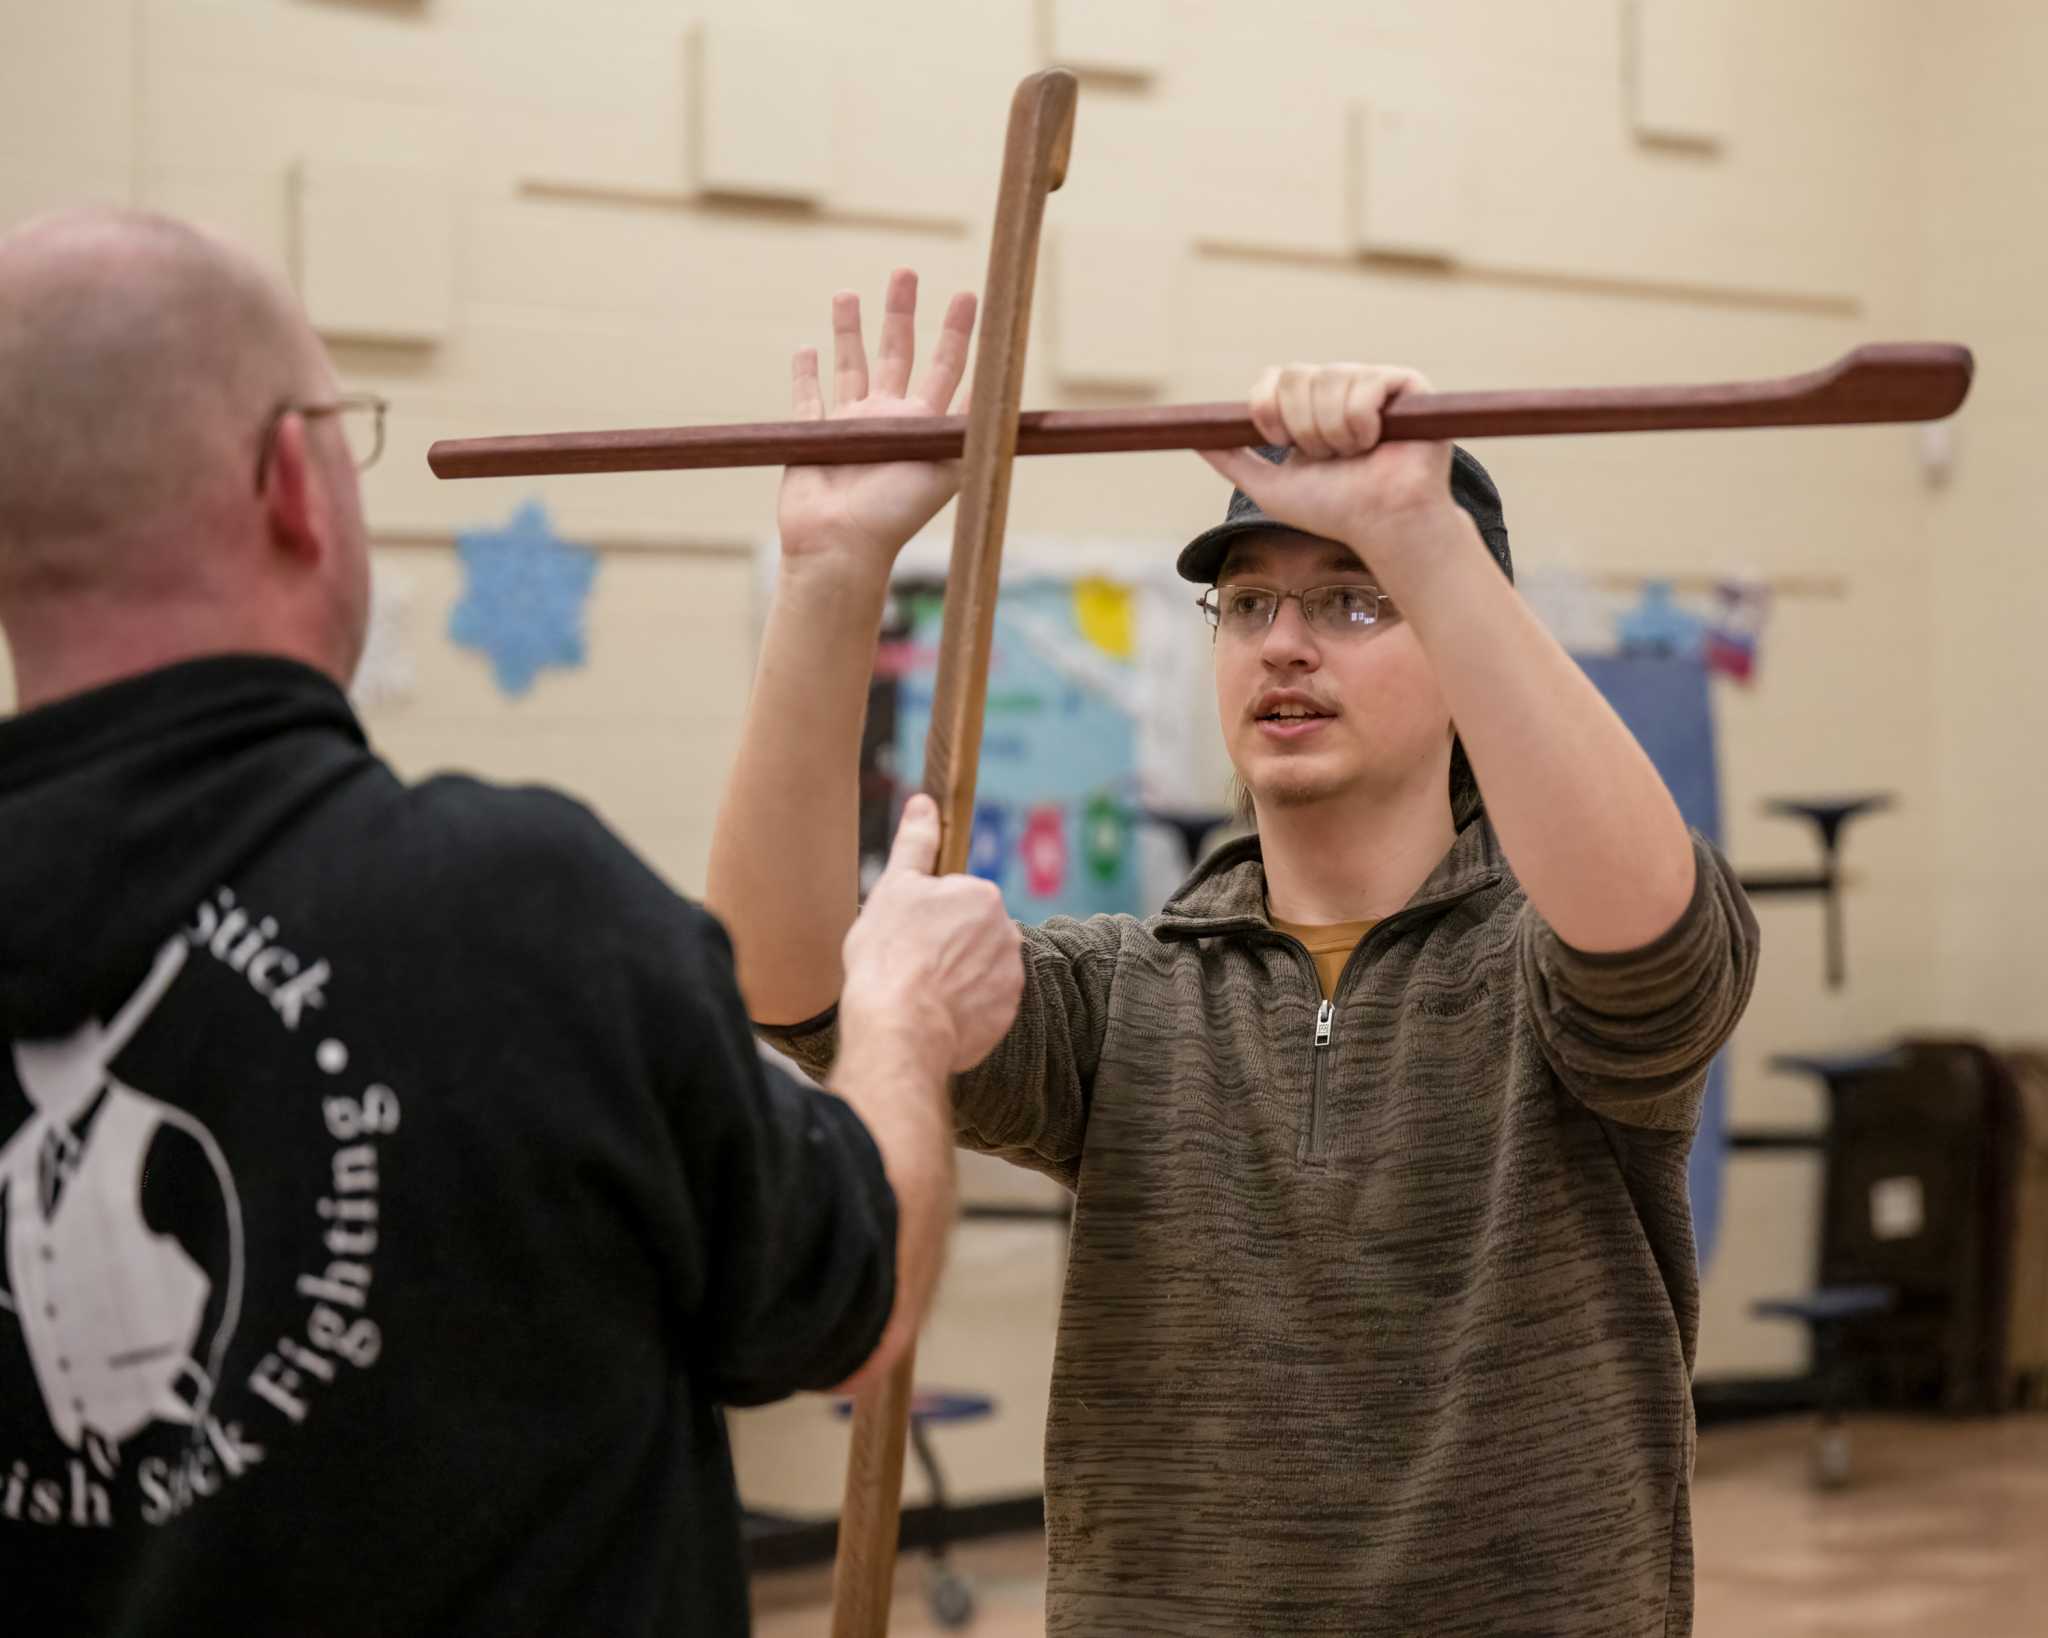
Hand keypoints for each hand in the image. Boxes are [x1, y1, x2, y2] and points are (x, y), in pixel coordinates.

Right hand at [776, 269, 977, 577]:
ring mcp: (849, 427)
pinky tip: (807, 349)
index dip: (959, 333)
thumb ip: (972, 423)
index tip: (967, 296)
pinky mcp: (812, 436)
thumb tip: (1007, 382)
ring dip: (850, 330)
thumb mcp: (948, 464)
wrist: (841, 546)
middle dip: (901, 312)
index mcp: (924, 426)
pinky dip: (806, 374)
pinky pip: (807, 398)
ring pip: (851, 366)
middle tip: (905, 272)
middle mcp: (889, 420)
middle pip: (898, 353)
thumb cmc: (896, 513)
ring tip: (847, 293)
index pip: (948, 368)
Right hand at [840, 795, 1023, 1075]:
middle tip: (909, 964)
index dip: (924, 916)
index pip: (954, 898)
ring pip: (978, 969)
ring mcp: (1010, 978)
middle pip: (970, 934)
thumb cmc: (889, 955)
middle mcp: (1008, 933)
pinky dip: (962, 1009)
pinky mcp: (1005, 1016)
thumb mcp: (894, 888)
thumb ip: (916, 843)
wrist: (899, 1030)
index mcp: (983, 896)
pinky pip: (983, 1005)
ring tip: (919, 992)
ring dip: (955, 978)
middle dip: (945, 945)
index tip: (905, 935)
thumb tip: (925, 803)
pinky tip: (933, 1013)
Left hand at [1199, 364, 1467, 584]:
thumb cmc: (1334, 510)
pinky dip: (1361, 425)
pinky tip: (1377, 442)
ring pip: (1329, 381)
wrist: (1380, 524)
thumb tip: (1193, 438)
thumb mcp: (1269, 486)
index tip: (1277, 441)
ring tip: (1356, 455)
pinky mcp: (1406, 383)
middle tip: (1327, 457)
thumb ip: (1231, 460)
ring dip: (1332, 434)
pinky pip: (1364, 385)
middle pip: (1296, 376)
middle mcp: (1339, 386)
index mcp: (1308, 405)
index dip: (1267, 408)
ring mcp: (1373, 381)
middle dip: (1302, 427)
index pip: (1274, 378)